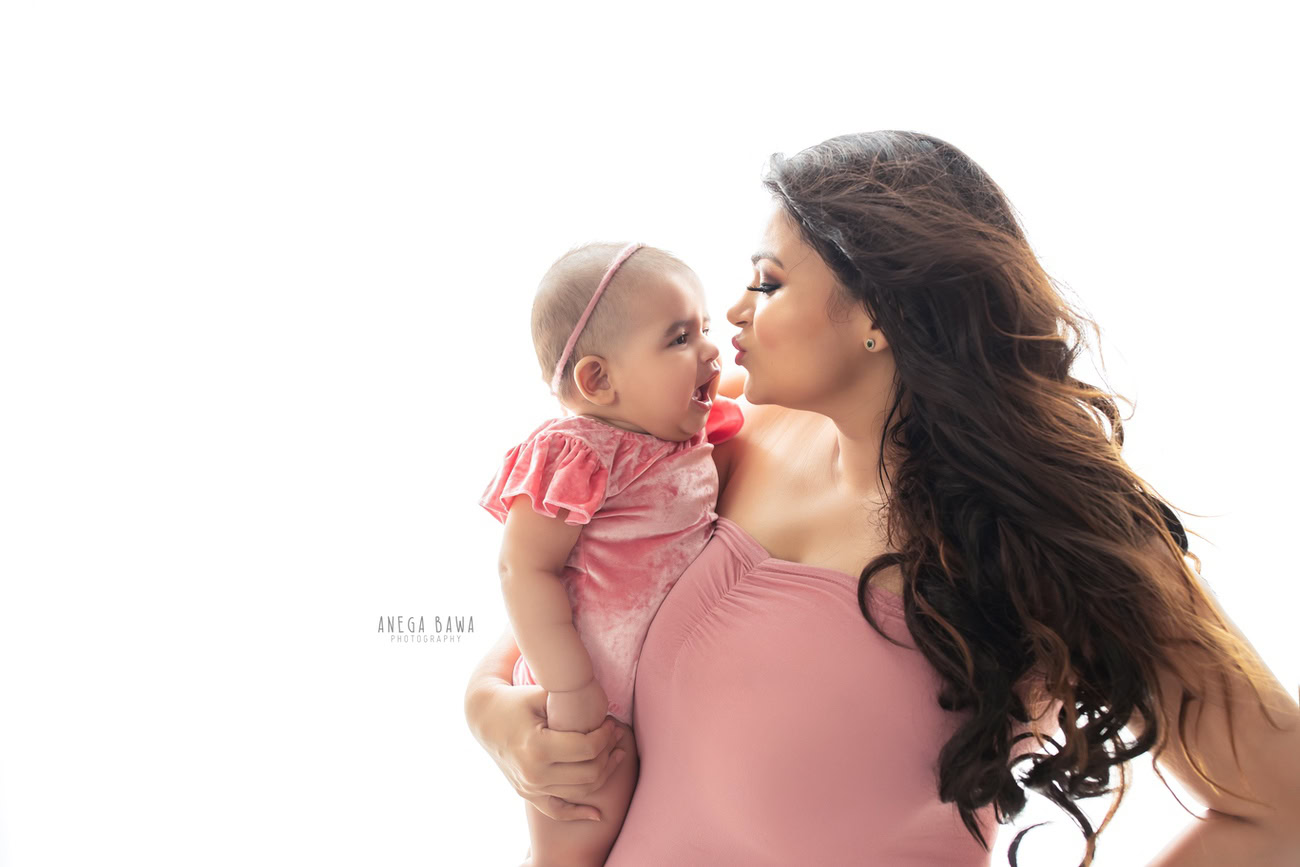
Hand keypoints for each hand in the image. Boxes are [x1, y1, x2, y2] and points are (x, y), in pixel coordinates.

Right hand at [469, 681, 627, 821]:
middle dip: (609, 753)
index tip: (611, 723)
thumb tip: (605, 713)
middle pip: (588, 772)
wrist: (485, 719)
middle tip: (617, 735)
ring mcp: (530, 787)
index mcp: (537, 747)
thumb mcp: (541, 695)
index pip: (586, 749)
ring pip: (580, 792)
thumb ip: (571, 703)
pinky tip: (598, 814)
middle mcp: (533, 773)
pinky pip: (557, 811)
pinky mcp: (528, 794)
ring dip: (604, 774)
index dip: (605, 736)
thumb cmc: (516, 702)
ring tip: (615, 754)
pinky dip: (578, 813)